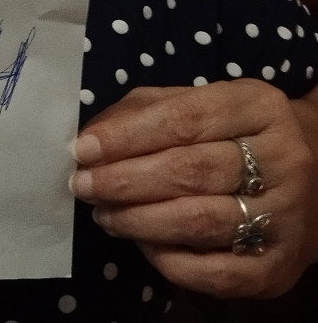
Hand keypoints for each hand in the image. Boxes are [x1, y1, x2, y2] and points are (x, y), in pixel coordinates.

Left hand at [70, 80, 317, 297]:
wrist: (315, 178)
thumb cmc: (236, 133)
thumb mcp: (200, 103)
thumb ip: (144, 112)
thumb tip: (89, 138)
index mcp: (258, 106)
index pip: (183, 119)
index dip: (127, 136)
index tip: (82, 149)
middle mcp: (282, 158)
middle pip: (190, 171)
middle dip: (124, 181)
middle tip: (82, 186)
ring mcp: (287, 216)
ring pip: (201, 221)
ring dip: (139, 221)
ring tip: (104, 214)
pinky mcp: (281, 267)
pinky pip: (217, 272)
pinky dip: (171, 261)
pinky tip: (144, 245)